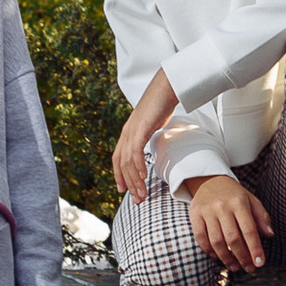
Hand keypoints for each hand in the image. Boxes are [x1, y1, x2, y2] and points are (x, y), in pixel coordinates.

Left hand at [112, 71, 177, 203]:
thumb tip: (153, 143)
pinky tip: (143, 176)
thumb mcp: (153, 123)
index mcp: (128, 132)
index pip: (118, 158)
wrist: (166, 86)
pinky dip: (137, 166)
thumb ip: (149, 134)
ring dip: (134, 180)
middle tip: (137, 199)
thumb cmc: (162, 103)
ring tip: (142, 194)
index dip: (119, 175)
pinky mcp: (140, 128)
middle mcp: (126, 132)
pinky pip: (135, 152)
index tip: (124, 189)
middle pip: (122, 164)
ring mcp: (132, 130)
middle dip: (129, 184)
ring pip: (128, 162)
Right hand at [182, 170, 271, 272]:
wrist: (209, 180)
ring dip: (226, 258)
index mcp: (239, 203)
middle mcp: (223, 207)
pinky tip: (216, 256)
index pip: (249, 230)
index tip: (260, 263)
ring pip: (216, 241)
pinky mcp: (195, 215)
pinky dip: (208, 250)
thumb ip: (261, 217)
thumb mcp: (251, 200)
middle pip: (233, 238)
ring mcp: (207, 211)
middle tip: (248, 268)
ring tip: (235, 267)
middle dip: (242, 257)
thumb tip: (270, 234)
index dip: (255, 248)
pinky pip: (200, 237)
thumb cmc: (234, 195)